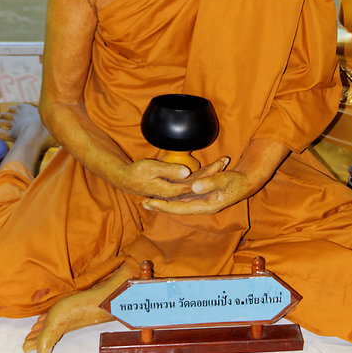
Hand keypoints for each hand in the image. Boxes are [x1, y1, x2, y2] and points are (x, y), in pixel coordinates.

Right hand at [113, 156, 227, 199]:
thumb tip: (187, 172)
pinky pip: (190, 179)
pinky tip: (209, 167)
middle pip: (199, 182)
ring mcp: (175, 189)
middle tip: (226, 160)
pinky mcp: (173, 184)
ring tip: (222, 161)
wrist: (125, 179)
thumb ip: (169, 170)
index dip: (208, 175)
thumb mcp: (151, 168)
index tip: (220, 166)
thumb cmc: (136, 172)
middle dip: (213, 172)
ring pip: (196, 181)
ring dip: (208, 172)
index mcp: (172, 190)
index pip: (196, 183)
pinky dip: (200, 172)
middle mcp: (176, 192)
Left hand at [142, 167, 249, 215]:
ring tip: (150, 199)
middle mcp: (201, 206)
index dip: (164, 206)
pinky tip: (166, 193)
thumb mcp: (225, 180)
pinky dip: (174, 195)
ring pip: (179, 203)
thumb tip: (194, 187)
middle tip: (143, 203)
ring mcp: (202, 201)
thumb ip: (210, 183)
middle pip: (176, 208)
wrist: (247, 182)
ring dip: (165, 201)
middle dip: (160, 206)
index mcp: (205, 205)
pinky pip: (184, 197)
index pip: (180, 208)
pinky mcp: (203, 195)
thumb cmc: (237, 181)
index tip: (150, 203)